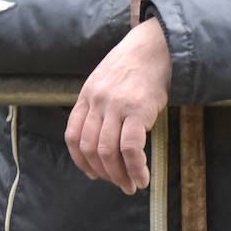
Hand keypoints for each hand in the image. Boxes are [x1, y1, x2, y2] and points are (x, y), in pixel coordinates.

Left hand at [66, 19, 171, 193]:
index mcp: (87, 95)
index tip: (93, 173)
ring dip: (119, 175)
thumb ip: (101, 103)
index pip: (72, 135)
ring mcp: (116, 106)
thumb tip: (105, 133)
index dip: (80, 160)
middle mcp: (97, 102)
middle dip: (103, 172)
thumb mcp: (108, 80)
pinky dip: (135, 168)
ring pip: (108, 152)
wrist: (157, 45)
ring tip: (131, 185)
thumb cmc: (137, 63)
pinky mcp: (138, 110)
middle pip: (90, 147)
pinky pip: (131, 148)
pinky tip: (143, 177)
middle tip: (118, 184)